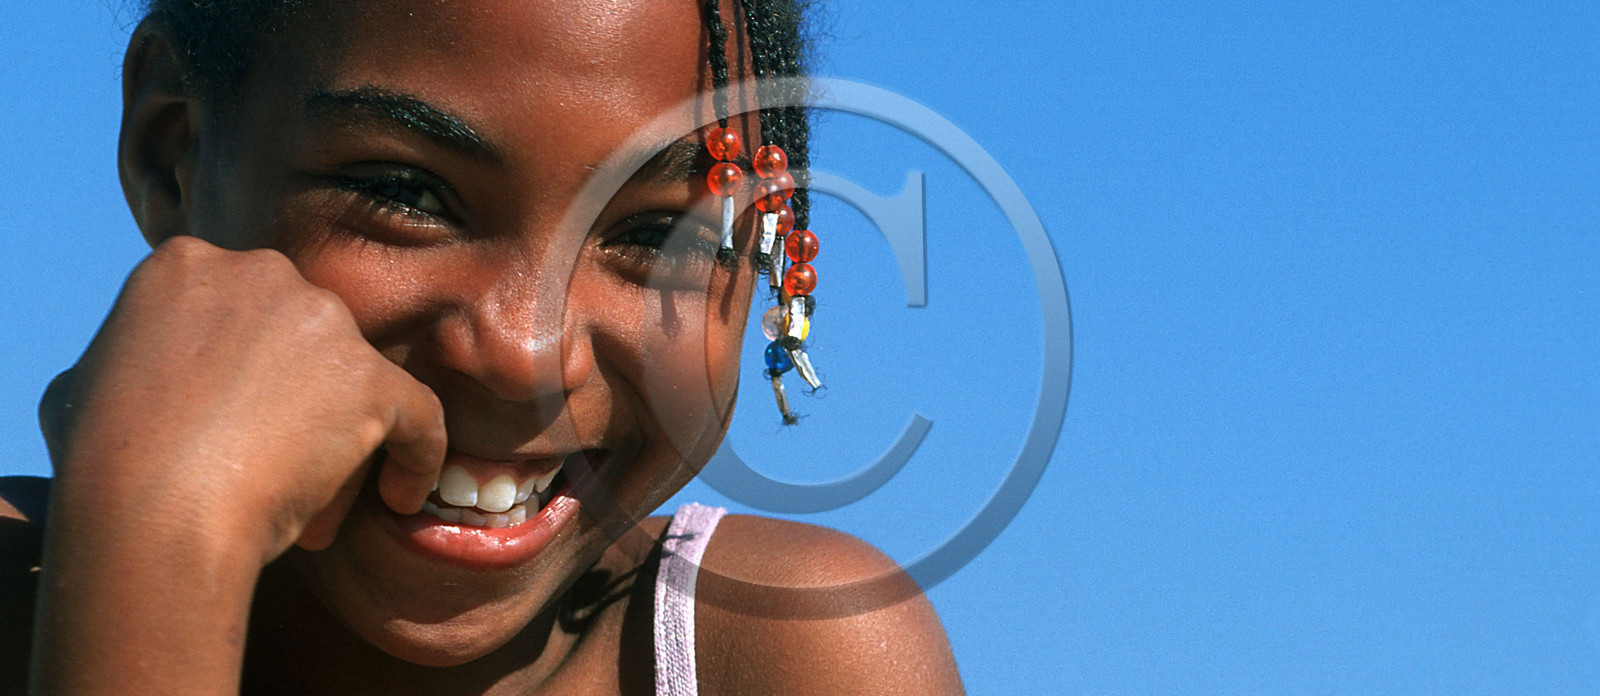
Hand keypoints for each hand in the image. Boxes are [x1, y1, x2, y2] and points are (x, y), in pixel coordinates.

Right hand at [38, 235, 445, 560]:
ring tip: (320, 499)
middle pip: (305, 339)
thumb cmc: (104, 465)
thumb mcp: (83, 384)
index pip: (245, 309)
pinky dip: (417, 456)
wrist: (153, 511)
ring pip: (356, 379)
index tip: (242, 418)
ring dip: (345, 437)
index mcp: (189, 265)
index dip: (249, 369)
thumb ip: (131, 355)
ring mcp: (322, 322)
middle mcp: (262, 274)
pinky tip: (400, 493)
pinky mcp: (370, 379)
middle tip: (277, 464)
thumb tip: (141, 369)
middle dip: (298, 401)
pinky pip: (418, 415)